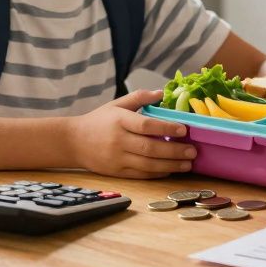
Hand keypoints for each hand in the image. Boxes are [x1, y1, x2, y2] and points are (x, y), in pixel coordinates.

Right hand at [66, 89, 194, 177]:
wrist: (73, 142)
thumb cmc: (98, 121)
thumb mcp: (116, 104)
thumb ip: (139, 97)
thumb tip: (162, 92)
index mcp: (119, 121)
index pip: (146, 125)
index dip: (166, 128)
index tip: (184, 130)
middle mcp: (118, 141)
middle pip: (150, 148)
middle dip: (174, 151)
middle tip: (193, 151)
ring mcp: (117, 158)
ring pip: (147, 164)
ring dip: (170, 165)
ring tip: (188, 164)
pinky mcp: (116, 172)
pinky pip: (140, 174)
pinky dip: (157, 173)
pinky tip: (171, 170)